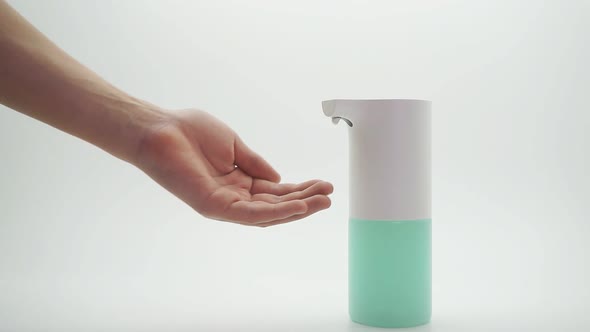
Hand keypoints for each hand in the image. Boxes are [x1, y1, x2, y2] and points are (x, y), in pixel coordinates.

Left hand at [134, 109, 332, 226]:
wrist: (161, 128)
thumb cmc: (191, 133)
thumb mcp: (235, 146)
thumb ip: (256, 163)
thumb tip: (279, 176)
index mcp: (239, 182)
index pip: (275, 191)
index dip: (300, 189)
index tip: (323, 185)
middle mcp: (234, 197)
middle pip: (275, 205)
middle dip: (304, 201)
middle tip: (329, 196)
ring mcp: (224, 204)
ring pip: (267, 214)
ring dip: (296, 209)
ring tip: (321, 202)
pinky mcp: (213, 206)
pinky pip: (248, 214)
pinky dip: (274, 212)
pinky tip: (296, 206)